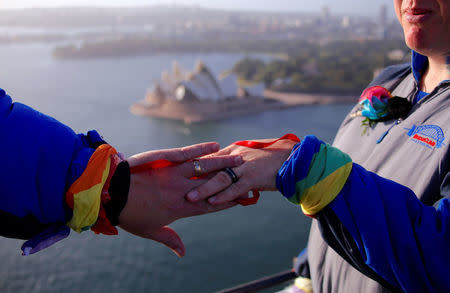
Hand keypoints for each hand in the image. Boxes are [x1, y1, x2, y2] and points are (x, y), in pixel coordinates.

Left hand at [118, 142, 242, 256]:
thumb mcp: (150, 231)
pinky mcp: (166, 161)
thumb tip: (183, 254)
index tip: (241, 198)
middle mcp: (182, 191)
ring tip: (238, 160)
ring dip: (222, 164)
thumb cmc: (129, 215)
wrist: (110, 194)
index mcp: (180, 209)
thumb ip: (170, 239)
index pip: (210, 205)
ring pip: (203, 168)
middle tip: (246, 176)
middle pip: (212, 185)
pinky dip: (201, 150)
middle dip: (231, 181)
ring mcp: (175, 174)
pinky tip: (215, 146)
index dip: (227, 201)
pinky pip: (187, 154)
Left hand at [186, 138, 296, 204]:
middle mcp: (235, 157)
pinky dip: (224, 196)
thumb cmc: (269, 159)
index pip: (209, 158)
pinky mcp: (253, 177)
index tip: (178, 173)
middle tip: (177, 186)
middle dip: (192, 177)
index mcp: (232, 151)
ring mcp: (244, 167)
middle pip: (210, 167)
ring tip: (190, 197)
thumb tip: (219, 171)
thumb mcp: (248, 157)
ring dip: (204, 189)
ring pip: (219, 179)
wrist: (292, 159)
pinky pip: (235, 188)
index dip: (193, 165)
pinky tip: (213, 202)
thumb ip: (233, 162)